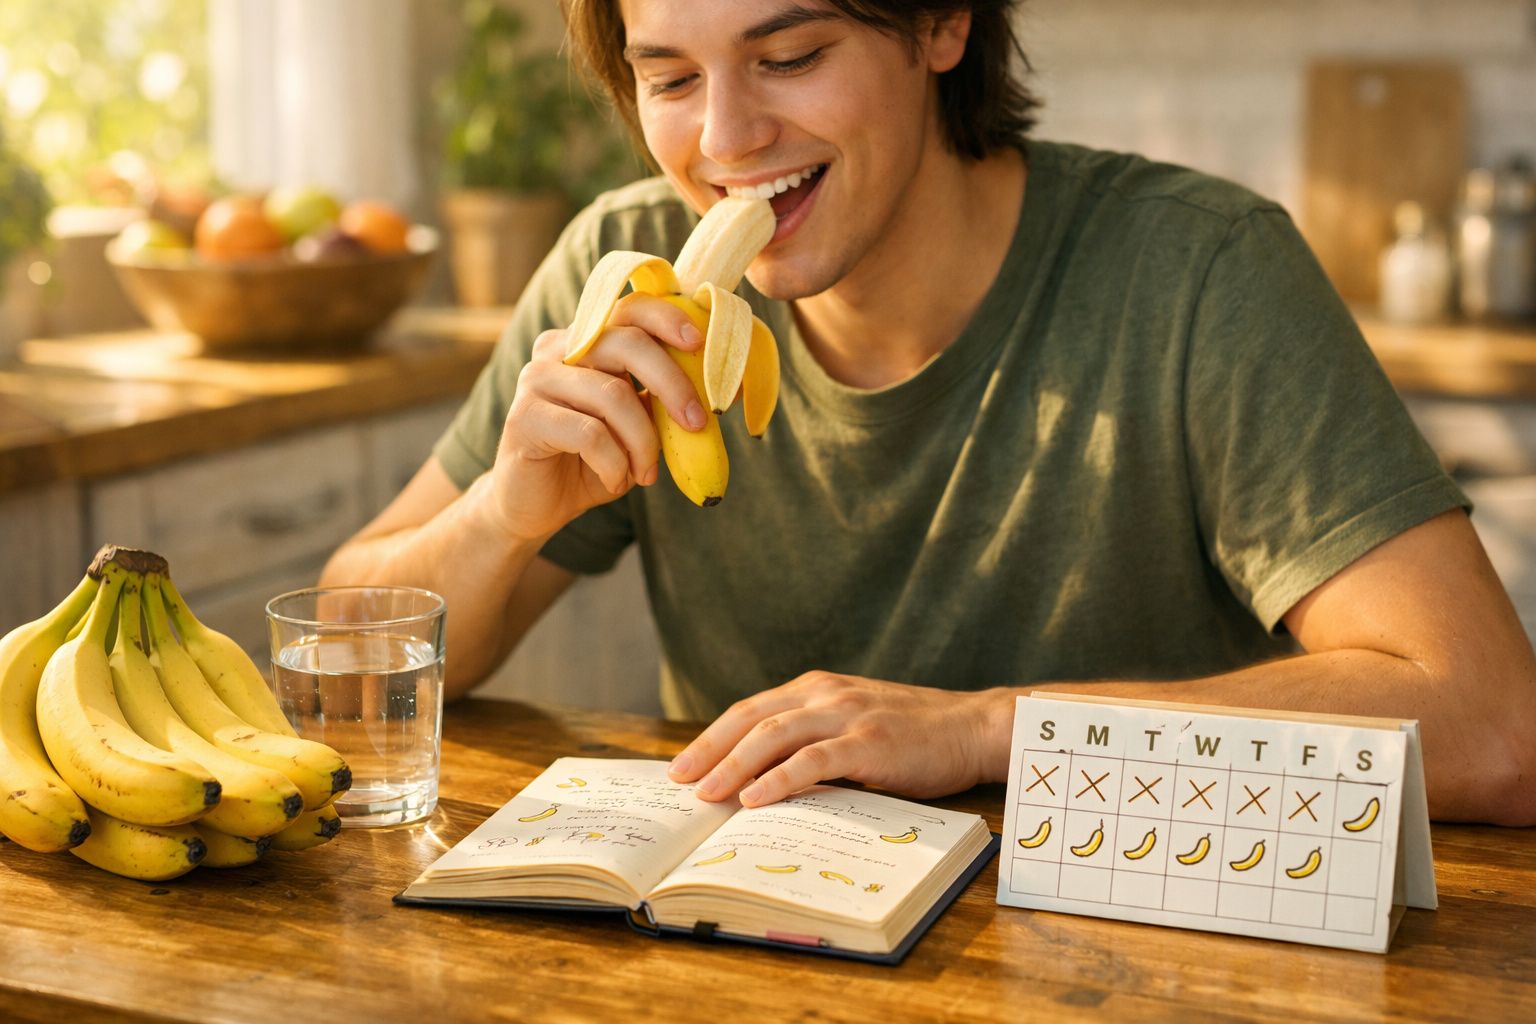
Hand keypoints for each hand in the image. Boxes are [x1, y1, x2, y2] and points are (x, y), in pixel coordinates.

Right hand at [485, 294, 707, 540]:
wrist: (537, 505)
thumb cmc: (592, 460)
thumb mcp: (636, 425)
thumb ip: (660, 399)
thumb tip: (718, 390)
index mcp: (587, 339)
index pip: (630, 308)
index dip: (668, 318)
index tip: (700, 343)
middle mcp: (558, 348)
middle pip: (627, 344)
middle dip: (673, 384)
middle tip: (698, 424)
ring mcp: (536, 379)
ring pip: (613, 396)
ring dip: (643, 441)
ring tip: (647, 473)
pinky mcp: (524, 417)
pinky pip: (589, 435)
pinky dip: (615, 463)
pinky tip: (616, 481)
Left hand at [666, 672, 1001, 806]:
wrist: (973, 727)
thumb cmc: (916, 735)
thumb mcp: (856, 727)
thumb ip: (815, 742)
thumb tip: (764, 781)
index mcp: (817, 689)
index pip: (751, 711)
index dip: (713, 737)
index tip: (684, 765)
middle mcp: (825, 695)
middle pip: (750, 719)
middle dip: (708, 750)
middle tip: (678, 782)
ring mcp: (847, 715)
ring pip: (773, 737)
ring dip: (733, 766)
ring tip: (706, 794)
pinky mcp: (868, 742)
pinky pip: (812, 760)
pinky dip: (778, 779)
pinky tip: (754, 798)